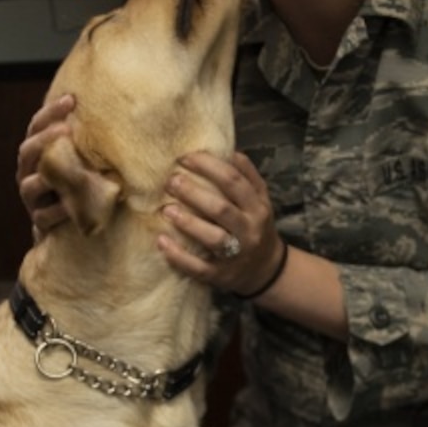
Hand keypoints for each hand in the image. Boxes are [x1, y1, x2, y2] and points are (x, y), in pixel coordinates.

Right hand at [16, 93, 77, 234]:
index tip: (71, 99)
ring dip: (46, 176)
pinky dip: (57, 210)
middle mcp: (28, 173)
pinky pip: (44, 216)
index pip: (36, 127)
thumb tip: (113, 110)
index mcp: (37, 153)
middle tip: (66, 129)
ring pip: (29, 185)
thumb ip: (85, 140)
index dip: (51, 112)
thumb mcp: (80, 159)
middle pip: (27, 151)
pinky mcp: (40, 222)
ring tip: (65, 168)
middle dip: (44, 139)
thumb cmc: (78, 183)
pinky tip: (71, 204)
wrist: (68, 226)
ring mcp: (32, 199)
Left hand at [158, 150, 284, 294]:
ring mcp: (236, 255)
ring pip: (213, 238)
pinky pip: (199, 267)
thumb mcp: (260, 200)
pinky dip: (179, 256)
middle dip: (194, 193)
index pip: (234, 181)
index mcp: (257, 207)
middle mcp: (249, 230)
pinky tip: (161, 241)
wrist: (266, 269)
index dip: (208, 166)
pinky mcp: (221, 275)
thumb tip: (229, 151)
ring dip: (188, 223)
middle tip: (171, 181)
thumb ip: (247, 176)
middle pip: (222, 209)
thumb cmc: (255, 226)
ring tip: (166, 209)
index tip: (185, 158)